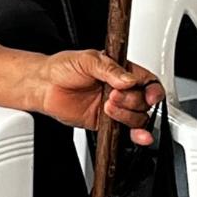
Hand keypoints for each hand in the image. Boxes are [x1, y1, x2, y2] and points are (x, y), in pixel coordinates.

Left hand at [38, 51, 163, 145]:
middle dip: (131, 100)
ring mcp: (115, 107)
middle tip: (111, 95)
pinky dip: (138, 135)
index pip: (147, 81)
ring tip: (107, 107)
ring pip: (139, 117)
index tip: (149, 95)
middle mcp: (120, 90)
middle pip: (144, 101)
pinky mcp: (107, 123)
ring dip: (127, 115)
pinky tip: (140, 136)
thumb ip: (108, 69)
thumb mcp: (86, 60)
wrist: (44, 86)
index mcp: (120, 71)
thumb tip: (128, 79)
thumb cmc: (62, 68)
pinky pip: (128, 131)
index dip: (152, 89)